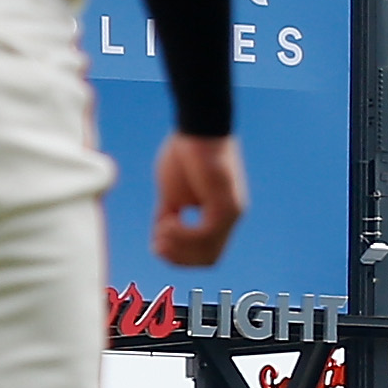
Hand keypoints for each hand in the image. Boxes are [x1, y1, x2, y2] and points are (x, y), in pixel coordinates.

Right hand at [152, 133, 244, 269]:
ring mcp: (230, 213)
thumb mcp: (171, 194)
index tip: (156, 243)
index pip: (205, 253)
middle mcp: (229, 218)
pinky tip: (168, 220)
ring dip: (178, 247)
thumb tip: (160, 238)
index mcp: (218, 215)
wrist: (197, 128)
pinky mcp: (226, 205)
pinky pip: (205, 234)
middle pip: (208, 259)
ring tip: (162, 227)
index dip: (179, 256)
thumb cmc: (184, 154)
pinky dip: (182, 234)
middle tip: (157, 242)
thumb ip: (169, 216)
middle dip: (178, 258)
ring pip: (208, 252)